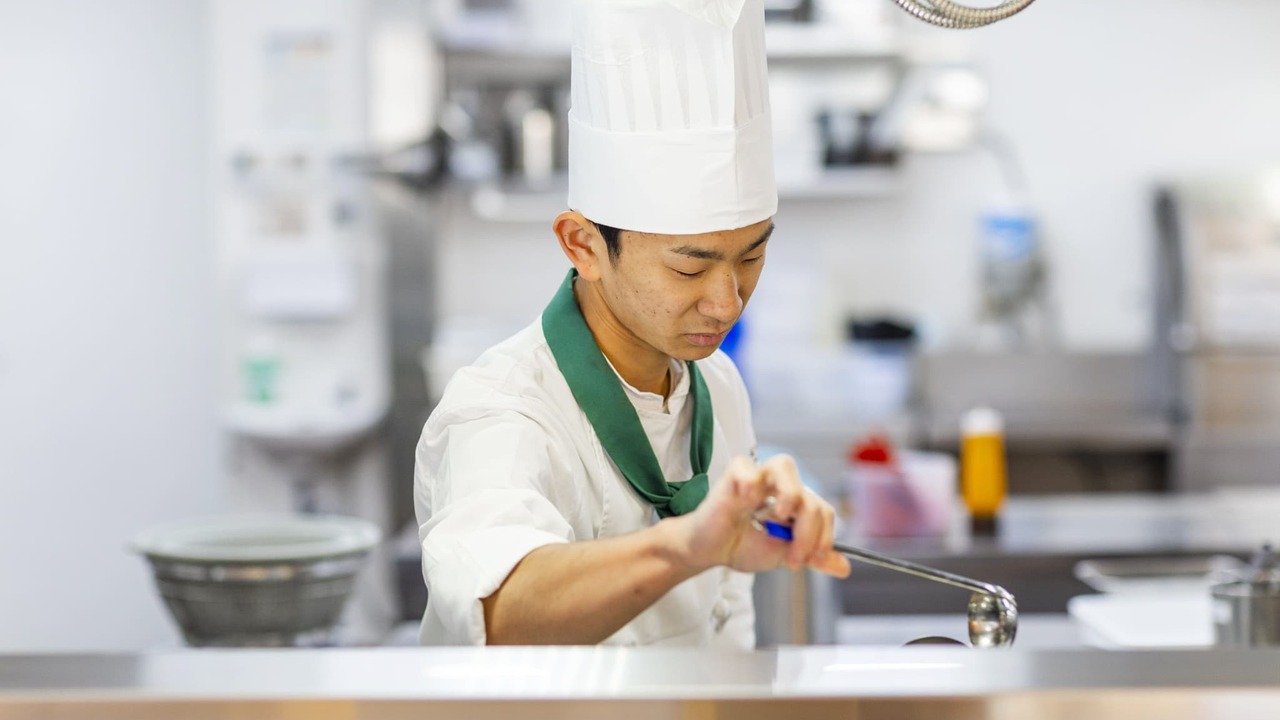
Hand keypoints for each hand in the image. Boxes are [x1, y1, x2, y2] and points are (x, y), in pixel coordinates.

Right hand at [671, 455, 850, 577]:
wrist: (709, 552)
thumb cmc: (741, 546)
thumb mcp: (783, 555)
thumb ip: (812, 557)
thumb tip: (844, 567)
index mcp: (794, 501)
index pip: (822, 509)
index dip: (823, 536)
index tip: (809, 561)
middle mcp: (778, 485)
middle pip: (810, 495)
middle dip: (808, 532)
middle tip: (792, 558)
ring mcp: (755, 476)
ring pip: (785, 465)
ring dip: (789, 495)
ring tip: (778, 518)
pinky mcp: (732, 476)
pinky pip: (747, 468)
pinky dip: (750, 484)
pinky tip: (746, 504)